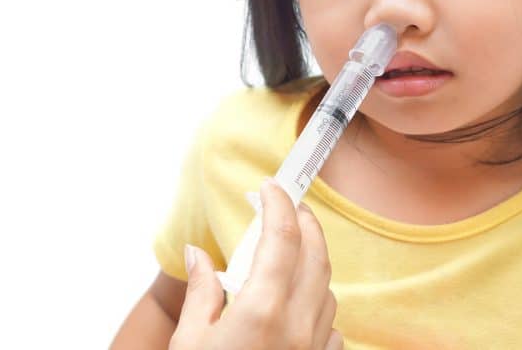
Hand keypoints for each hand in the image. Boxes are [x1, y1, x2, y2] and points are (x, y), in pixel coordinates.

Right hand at [170, 179, 342, 349]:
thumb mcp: (190, 341)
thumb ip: (200, 293)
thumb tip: (196, 254)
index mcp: (261, 312)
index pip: (282, 238)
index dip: (278, 204)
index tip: (269, 187)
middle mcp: (296, 326)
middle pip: (316, 256)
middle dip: (305, 223)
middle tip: (290, 206)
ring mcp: (314, 348)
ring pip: (327, 291)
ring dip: (311, 266)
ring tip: (288, 256)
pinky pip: (330, 327)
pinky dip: (317, 306)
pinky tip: (296, 307)